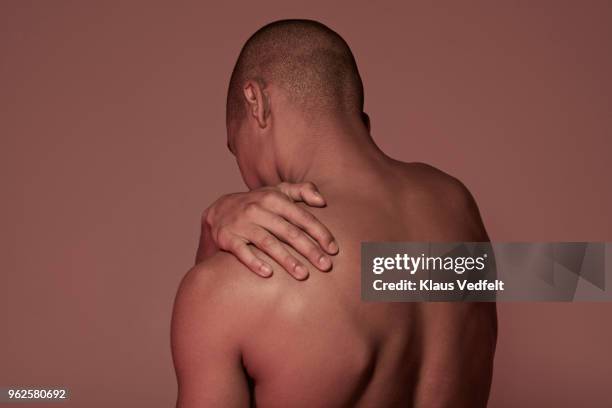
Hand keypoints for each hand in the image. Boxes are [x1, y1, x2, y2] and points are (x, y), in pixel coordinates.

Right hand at [197, 182, 338, 279]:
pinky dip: (254, 262)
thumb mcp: (278, 191)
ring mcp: (243, 224)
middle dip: (309, 250)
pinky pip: (242, 252)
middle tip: (326, 266)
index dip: (319, 233)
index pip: (302, 217)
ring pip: (268, 243)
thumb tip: (322, 200)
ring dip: (287, 260)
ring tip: (303, 274)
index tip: (333, 249)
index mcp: (274, 198)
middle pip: (289, 232)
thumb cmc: (258, 204)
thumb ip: (302, 190)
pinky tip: (268, 273)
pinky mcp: (228, 238)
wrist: (219, 211)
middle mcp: (258, 209)